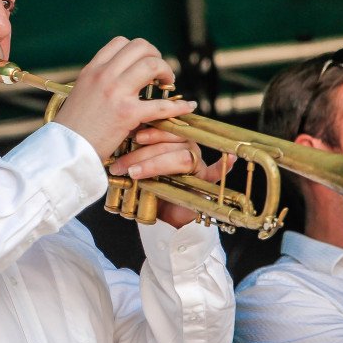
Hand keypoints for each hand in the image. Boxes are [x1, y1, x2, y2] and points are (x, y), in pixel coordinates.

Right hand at [54, 37, 196, 160]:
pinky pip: (161, 104)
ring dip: (166, 72)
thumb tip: (122, 80)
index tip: (144, 63)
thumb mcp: (81, 94)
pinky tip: (186, 107)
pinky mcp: (127, 114)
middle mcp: (103, 75)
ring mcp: (116, 92)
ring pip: (152, 64)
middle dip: (156, 56)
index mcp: (92, 70)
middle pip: (140, 47)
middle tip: (160, 74)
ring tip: (168, 84)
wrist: (64, 150)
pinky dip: (178, 106)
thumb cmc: (73, 128)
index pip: (120, 42)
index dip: (139, 50)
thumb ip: (100, 83)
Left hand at [106, 128, 233, 226]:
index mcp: (171, 138)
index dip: (152, 131)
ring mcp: (198, 163)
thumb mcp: (134, 167)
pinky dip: (224, 166)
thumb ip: (131, 153)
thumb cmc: (146, 186)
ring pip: (182, 157)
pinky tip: (228, 160)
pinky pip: (217, 172)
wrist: (161, 215)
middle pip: (170, 143)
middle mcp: (187, 147)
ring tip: (133, 174)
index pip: (165, 127)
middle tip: (122, 166)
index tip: (134, 137)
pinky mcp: (205, 181)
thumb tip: (113, 143)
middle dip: (143, 154)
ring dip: (155, 164)